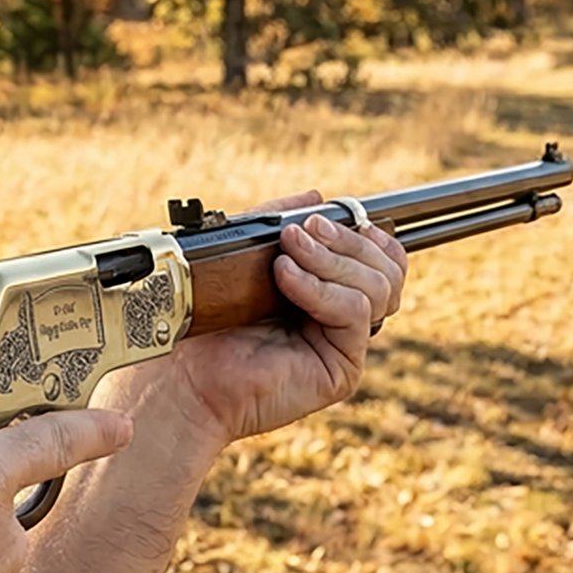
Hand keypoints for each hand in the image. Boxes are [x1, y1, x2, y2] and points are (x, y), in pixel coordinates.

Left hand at [155, 191, 407, 451]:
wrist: (185, 375)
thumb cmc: (207, 322)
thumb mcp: (245, 255)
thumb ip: (278, 221)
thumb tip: (316, 196)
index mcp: (330, 291)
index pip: (382, 256)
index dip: (363, 232)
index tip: (319, 219)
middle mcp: (343, 318)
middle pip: (387, 267)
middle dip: (345, 241)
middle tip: (298, 233)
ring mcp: (345, 344)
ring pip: (377, 285)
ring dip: (330, 260)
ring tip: (284, 258)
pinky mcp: (342, 368)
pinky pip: (354, 311)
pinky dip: (320, 288)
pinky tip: (284, 278)